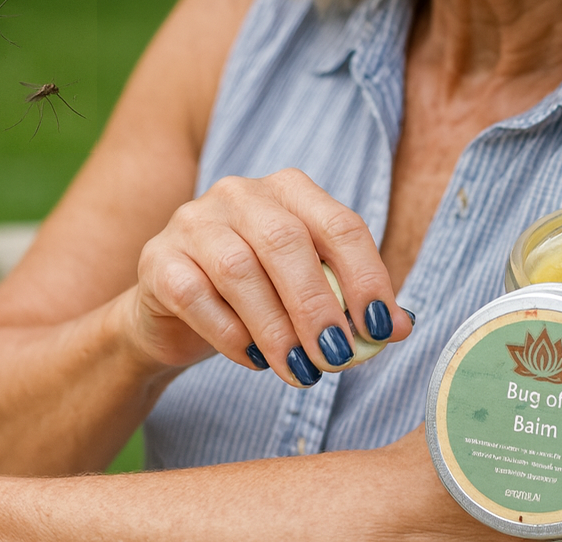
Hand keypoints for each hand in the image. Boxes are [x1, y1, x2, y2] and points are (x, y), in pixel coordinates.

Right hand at [125, 168, 414, 386]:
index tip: (381, 328)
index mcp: (290, 190)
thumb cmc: (259, 295)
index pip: (339, 224)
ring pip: (239, 269)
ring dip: (276, 328)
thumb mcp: (311, 293)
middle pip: (286, 241)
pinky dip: (229, 334)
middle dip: (317, 304)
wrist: (175, 311)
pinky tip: (252, 359)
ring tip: (300, 371)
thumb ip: (353, 303)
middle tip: (336, 356)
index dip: (365, 275)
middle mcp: (240, 193)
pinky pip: (196, 296)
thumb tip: (402, 326)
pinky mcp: (159, 258)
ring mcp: (194, 220)